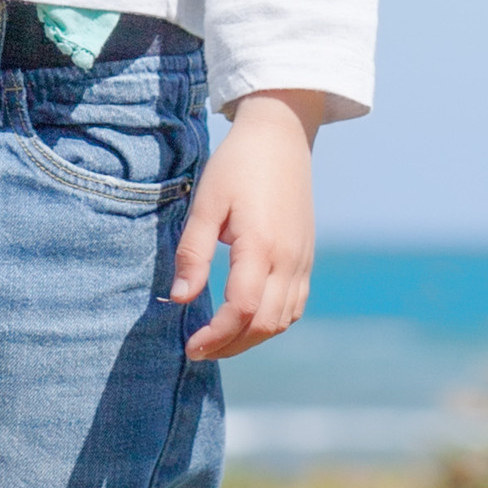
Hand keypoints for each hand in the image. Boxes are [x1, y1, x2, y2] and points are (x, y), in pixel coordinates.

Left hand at [170, 90, 325, 359]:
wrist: (281, 136)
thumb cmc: (237, 166)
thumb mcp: (206, 203)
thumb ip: (193, 253)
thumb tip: (179, 298)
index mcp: (262, 246)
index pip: (243, 310)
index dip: (216, 335)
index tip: (190, 346)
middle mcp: (289, 260)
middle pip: (265, 324)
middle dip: (231, 345)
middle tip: (197, 350)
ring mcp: (303, 260)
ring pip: (283, 320)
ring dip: (251, 338)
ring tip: (218, 341)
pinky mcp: (307, 257)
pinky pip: (295, 305)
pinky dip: (272, 322)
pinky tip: (247, 320)